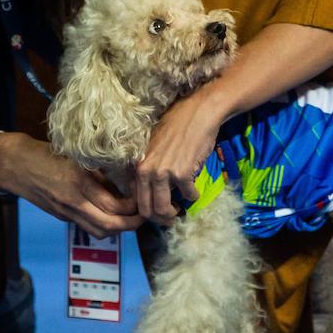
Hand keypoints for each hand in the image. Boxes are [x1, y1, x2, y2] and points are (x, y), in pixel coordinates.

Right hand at [0, 132, 142, 237]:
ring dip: (119, 228)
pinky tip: (111, 212)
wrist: (14, 164)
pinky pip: (88, 226)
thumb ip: (99, 171)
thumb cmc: (46, 153)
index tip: (144, 197)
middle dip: (132, 224)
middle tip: (145, 214)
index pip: (114, 206)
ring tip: (131, 215)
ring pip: (99, 231)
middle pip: (110, 226)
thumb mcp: (76, 156)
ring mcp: (66, 212)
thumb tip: (126, 180)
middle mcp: (73, 202)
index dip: (134, 206)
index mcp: (79, 183)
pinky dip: (104, 224)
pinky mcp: (61, 216)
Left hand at [133, 87, 226, 224]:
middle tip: (170, 217)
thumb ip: (149, 168)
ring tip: (180, 209)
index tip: (157, 209)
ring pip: (163, 210)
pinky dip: (194, 196)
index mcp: (138, 166)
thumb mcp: (154, 148)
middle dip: (159, 218)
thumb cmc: (177, 126)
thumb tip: (151, 191)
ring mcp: (163, 174)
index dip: (147, 210)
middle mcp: (146, 171)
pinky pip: (188, 196)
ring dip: (173, 214)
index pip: (135, 199)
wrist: (197, 113)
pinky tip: (195, 189)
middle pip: (147, 210)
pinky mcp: (182, 174)